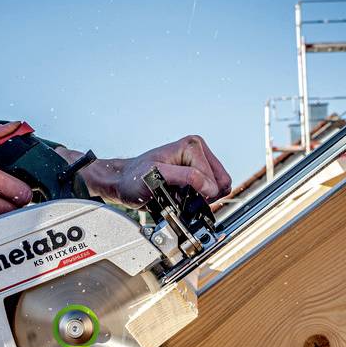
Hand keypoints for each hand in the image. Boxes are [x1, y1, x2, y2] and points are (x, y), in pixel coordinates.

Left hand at [77, 135, 231, 207]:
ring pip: (219, 189)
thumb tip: (210, 186)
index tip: (184, 199)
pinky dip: (200, 200)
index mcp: (191, 146)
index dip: (202, 193)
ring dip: (202, 199)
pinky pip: (211, 192)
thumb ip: (186, 178)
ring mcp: (199, 163)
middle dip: (204, 196)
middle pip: (221, 182)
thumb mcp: (156, 176)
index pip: (211, 177)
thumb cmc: (134, 178)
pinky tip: (183, 198)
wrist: (124, 182)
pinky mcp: (197, 174)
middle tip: (182, 198)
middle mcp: (198, 151)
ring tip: (180, 197)